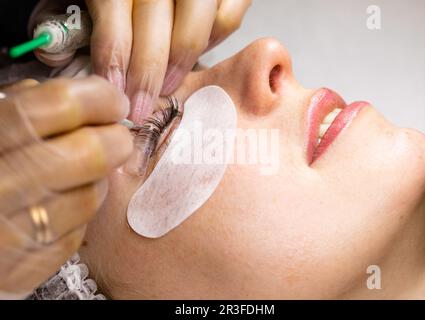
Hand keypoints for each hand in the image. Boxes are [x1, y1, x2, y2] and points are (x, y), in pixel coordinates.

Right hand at [0, 76, 131, 297]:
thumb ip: (15, 109)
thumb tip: (66, 95)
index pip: (61, 105)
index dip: (100, 98)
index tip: (114, 101)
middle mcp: (2, 185)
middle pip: (90, 152)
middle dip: (115, 139)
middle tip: (116, 136)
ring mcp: (17, 230)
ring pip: (91, 195)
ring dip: (99, 178)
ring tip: (85, 171)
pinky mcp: (30, 264)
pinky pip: (78, 231)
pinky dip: (80, 212)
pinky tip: (67, 201)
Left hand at [30, 0, 251, 123]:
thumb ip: (71, 13)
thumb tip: (56, 56)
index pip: (116, 26)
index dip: (114, 65)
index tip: (113, 95)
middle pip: (156, 36)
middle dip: (147, 79)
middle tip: (139, 110)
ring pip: (195, 31)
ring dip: (180, 65)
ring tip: (169, 87)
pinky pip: (228, 17)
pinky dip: (216, 38)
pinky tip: (199, 49)